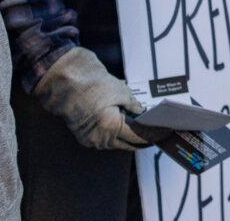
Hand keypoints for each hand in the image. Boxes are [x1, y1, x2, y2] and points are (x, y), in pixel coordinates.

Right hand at [34, 47, 148, 150]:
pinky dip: (115, 137)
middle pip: (128, 144)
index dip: (152, 135)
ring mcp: (91, 140)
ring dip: (128, 139)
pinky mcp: (83, 138)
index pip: (138, 136)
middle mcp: (101, 138)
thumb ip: (134, 105)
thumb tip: (141, 112)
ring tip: (141, 132)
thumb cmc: (94, 86)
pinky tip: (123, 130)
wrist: (66, 85)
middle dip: (142, 140)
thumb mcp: (121, 92)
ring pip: (115, 144)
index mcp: (112, 127)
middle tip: (155, 135)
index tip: (163, 133)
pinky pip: (104, 141)